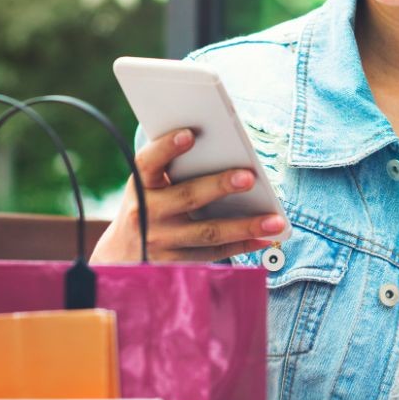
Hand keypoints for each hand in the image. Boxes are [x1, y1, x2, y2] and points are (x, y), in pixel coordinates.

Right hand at [90, 129, 284, 263]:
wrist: (122, 256)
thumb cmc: (150, 207)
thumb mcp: (150, 187)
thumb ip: (175, 171)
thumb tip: (225, 153)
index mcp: (140, 185)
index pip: (148, 162)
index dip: (166, 147)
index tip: (190, 134)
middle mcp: (146, 214)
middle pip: (187, 197)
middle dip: (220, 185)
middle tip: (250, 177)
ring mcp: (161, 242)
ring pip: (208, 232)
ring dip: (245, 225)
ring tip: (276, 220)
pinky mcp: (176, 265)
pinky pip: (215, 253)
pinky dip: (243, 246)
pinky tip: (266, 238)